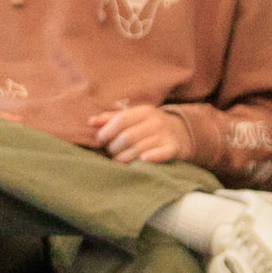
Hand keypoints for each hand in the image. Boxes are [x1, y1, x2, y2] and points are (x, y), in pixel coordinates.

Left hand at [80, 105, 195, 170]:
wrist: (180, 132)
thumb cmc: (147, 126)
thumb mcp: (132, 118)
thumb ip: (111, 119)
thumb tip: (91, 122)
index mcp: (143, 111)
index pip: (120, 120)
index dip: (106, 132)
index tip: (100, 141)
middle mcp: (155, 121)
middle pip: (127, 137)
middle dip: (114, 148)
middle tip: (111, 152)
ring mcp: (165, 135)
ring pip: (139, 149)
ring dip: (124, 158)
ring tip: (119, 161)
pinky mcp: (173, 148)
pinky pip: (162, 153)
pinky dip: (151, 157)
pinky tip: (141, 161)